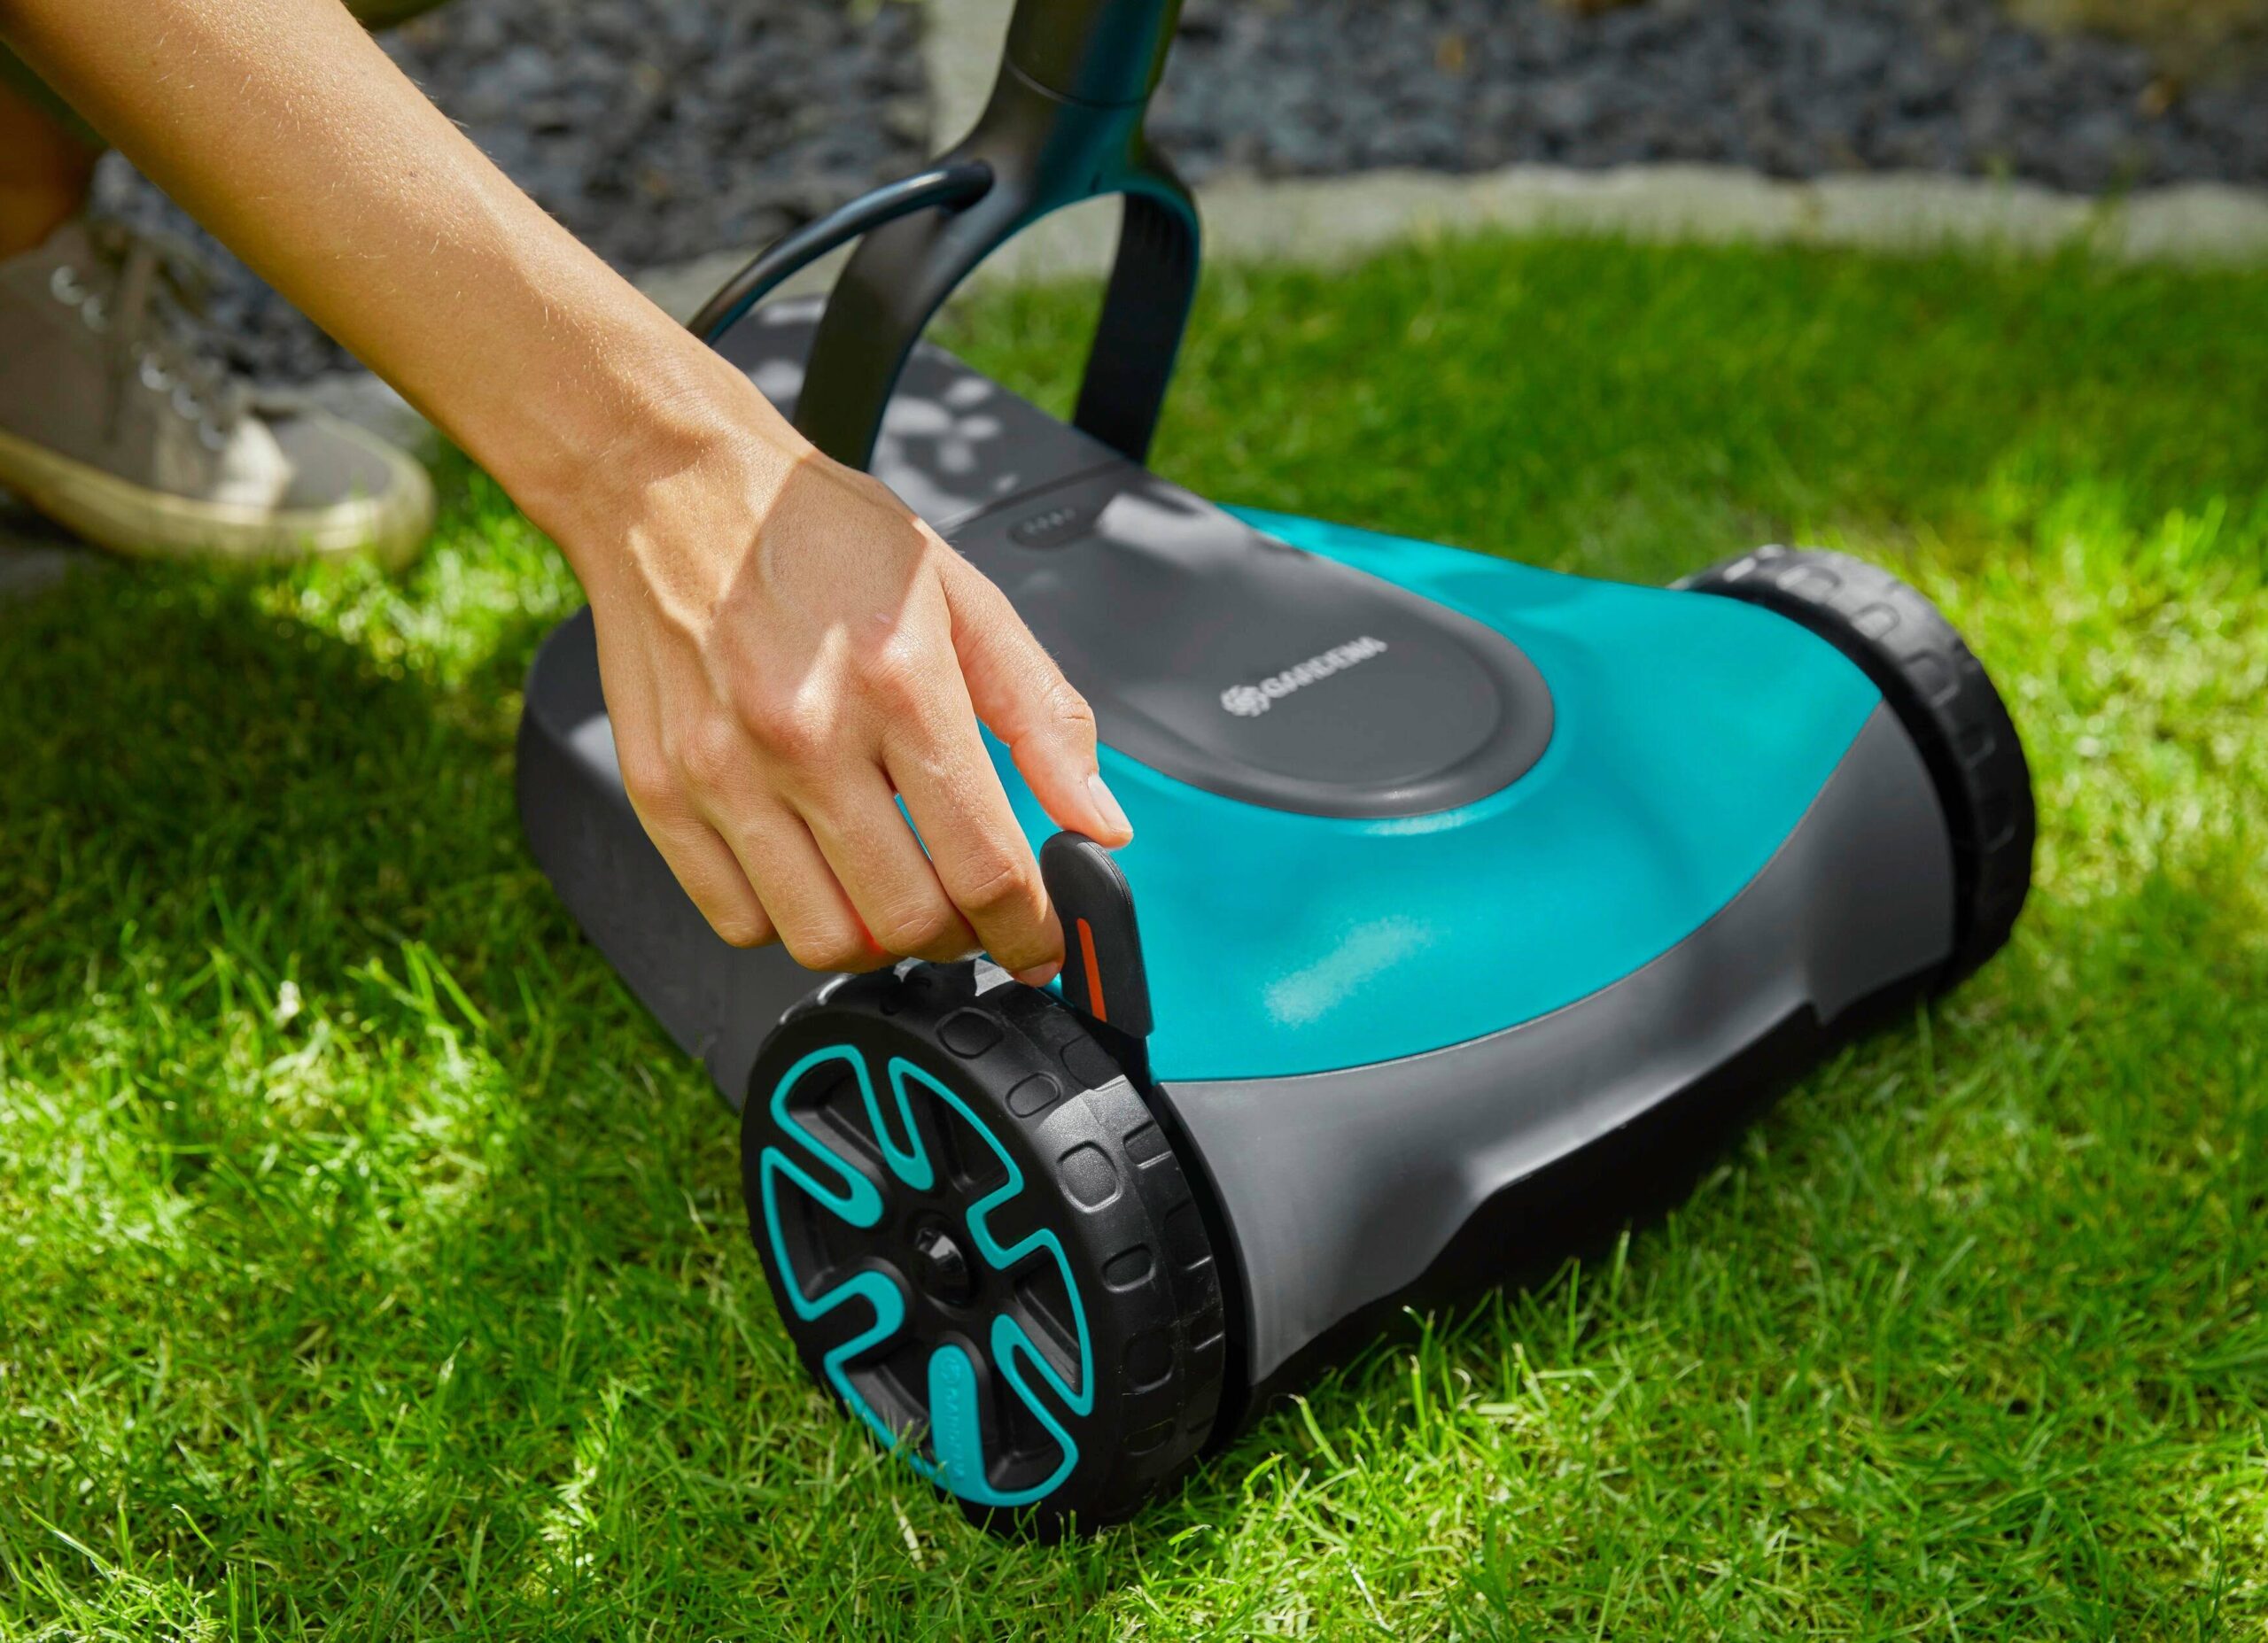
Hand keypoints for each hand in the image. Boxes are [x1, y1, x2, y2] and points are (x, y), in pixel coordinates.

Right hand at [571, 399, 1131, 981]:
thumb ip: (1041, 716)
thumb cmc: (822, 536)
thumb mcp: (963, 598)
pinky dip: (788, 921)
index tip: (1041, 943)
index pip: (985, 864)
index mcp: (899, 682)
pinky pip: (737, 920)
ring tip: (892, 893)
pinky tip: (814, 872)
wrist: (673, 485)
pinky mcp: (661, 791)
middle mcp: (805, 734)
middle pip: (906, 920)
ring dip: (876, 941)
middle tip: (968, 911)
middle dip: (960, 937)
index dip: (1031, 929)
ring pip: (822, 939)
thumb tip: (1100, 821)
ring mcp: (722, 770)